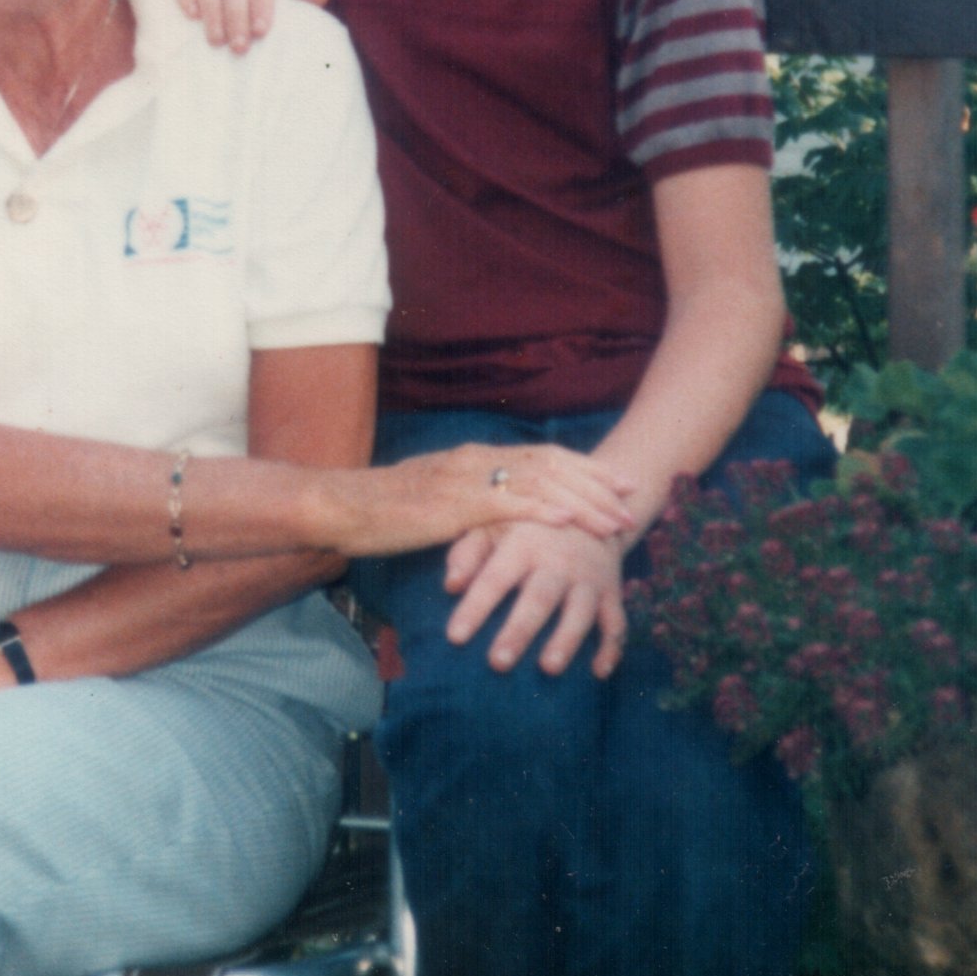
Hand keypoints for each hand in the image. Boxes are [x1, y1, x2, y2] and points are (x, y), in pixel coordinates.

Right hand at [339, 443, 635, 555]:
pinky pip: (508, 503)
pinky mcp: (454, 504)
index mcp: (477, 457)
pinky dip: (543, 508)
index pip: (543, 456)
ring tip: (613, 518)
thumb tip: (499, 515)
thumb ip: (472, 503)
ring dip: (583, 500)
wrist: (344, 506)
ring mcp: (467, 478)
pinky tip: (569, 518)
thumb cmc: (386, 510)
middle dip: (596, 482)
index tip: (616, 483)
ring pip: (540, 482)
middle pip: (552, 464)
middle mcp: (478, 459)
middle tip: (632, 497)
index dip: (584, 469)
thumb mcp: (439, 501)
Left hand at [444, 519, 628, 676]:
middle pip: (538, 599)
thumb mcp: (494, 524)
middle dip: (519, 631)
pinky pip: (616, 621)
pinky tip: (599, 672)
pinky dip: (612, 648)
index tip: (455, 637)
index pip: (495, 578)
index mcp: (522, 544)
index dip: (475, 607)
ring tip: (548, 669)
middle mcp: (558, 562)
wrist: (591, 503)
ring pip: (580, 612)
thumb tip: (450, 586)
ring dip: (565, 640)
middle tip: (497, 663)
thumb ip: (468, 553)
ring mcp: (588, 578)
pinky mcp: (611, 591)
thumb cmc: (527, 523)